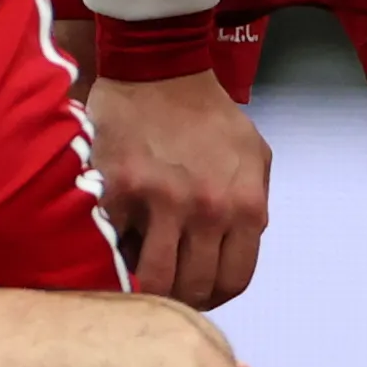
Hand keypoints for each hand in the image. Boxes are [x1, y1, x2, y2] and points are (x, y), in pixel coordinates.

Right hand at [91, 64, 273, 306]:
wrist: (160, 70)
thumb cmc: (208, 115)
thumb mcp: (254, 156)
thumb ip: (253, 205)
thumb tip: (236, 249)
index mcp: (245, 205)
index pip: (233, 281)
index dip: (213, 295)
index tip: (197, 290)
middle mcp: (208, 210)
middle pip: (193, 289)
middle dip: (178, 295)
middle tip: (163, 284)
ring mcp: (161, 203)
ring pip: (152, 281)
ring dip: (144, 283)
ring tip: (136, 271)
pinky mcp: (118, 192)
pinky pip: (114, 247)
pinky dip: (112, 253)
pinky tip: (114, 243)